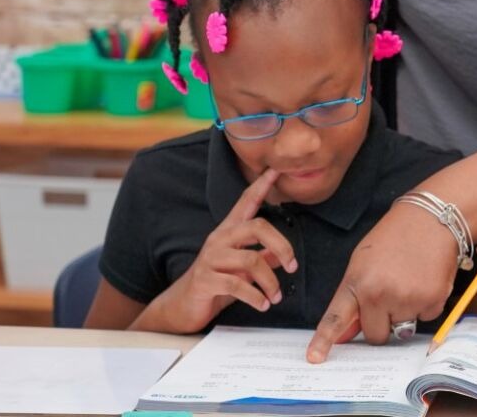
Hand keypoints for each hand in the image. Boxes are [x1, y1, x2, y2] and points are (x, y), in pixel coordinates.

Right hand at [150, 168, 295, 333]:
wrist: (182, 307)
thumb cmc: (216, 283)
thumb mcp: (242, 269)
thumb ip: (262, 259)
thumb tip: (285, 256)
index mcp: (229, 232)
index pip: (246, 202)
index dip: (261, 185)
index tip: (276, 169)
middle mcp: (219, 239)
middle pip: (257, 227)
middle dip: (282, 245)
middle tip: (293, 266)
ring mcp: (211, 258)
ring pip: (252, 259)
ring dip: (270, 281)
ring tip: (276, 297)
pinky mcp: (205, 279)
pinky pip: (238, 284)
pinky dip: (256, 297)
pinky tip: (263, 305)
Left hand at [307, 201, 459, 362]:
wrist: (432, 217)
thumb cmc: (396, 236)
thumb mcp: (364, 261)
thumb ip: (354, 297)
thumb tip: (347, 334)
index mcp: (357, 282)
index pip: (336, 318)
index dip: (324, 341)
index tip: (314, 358)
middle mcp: (379, 294)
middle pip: (376, 335)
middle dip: (383, 322)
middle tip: (392, 294)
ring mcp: (406, 299)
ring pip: (403, 328)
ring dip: (406, 311)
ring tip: (411, 279)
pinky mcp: (432, 300)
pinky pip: (426, 317)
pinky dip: (427, 304)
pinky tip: (426, 279)